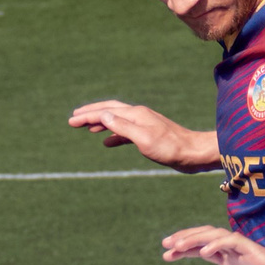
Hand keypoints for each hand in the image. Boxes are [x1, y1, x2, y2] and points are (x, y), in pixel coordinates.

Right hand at [69, 100, 212, 171]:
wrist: (194, 153)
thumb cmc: (170, 148)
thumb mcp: (143, 139)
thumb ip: (122, 127)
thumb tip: (103, 115)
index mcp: (136, 114)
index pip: (106, 111)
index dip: (87, 115)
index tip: (71, 120)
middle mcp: (139, 115)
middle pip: (110, 110)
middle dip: (91, 113)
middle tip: (74, 119)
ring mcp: (145, 124)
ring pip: (117, 120)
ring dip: (101, 122)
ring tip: (87, 128)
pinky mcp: (149, 135)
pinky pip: (125, 132)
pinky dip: (113, 135)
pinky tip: (107, 142)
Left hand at [161, 224, 264, 264]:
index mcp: (232, 261)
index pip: (203, 249)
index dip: (184, 249)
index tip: (166, 255)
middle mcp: (236, 252)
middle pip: (205, 238)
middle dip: (184, 239)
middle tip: (165, 245)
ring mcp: (245, 250)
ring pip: (215, 235)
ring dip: (195, 238)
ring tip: (177, 245)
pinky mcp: (256, 252)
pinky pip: (233, 241)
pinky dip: (217, 243)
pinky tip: (203, 250)